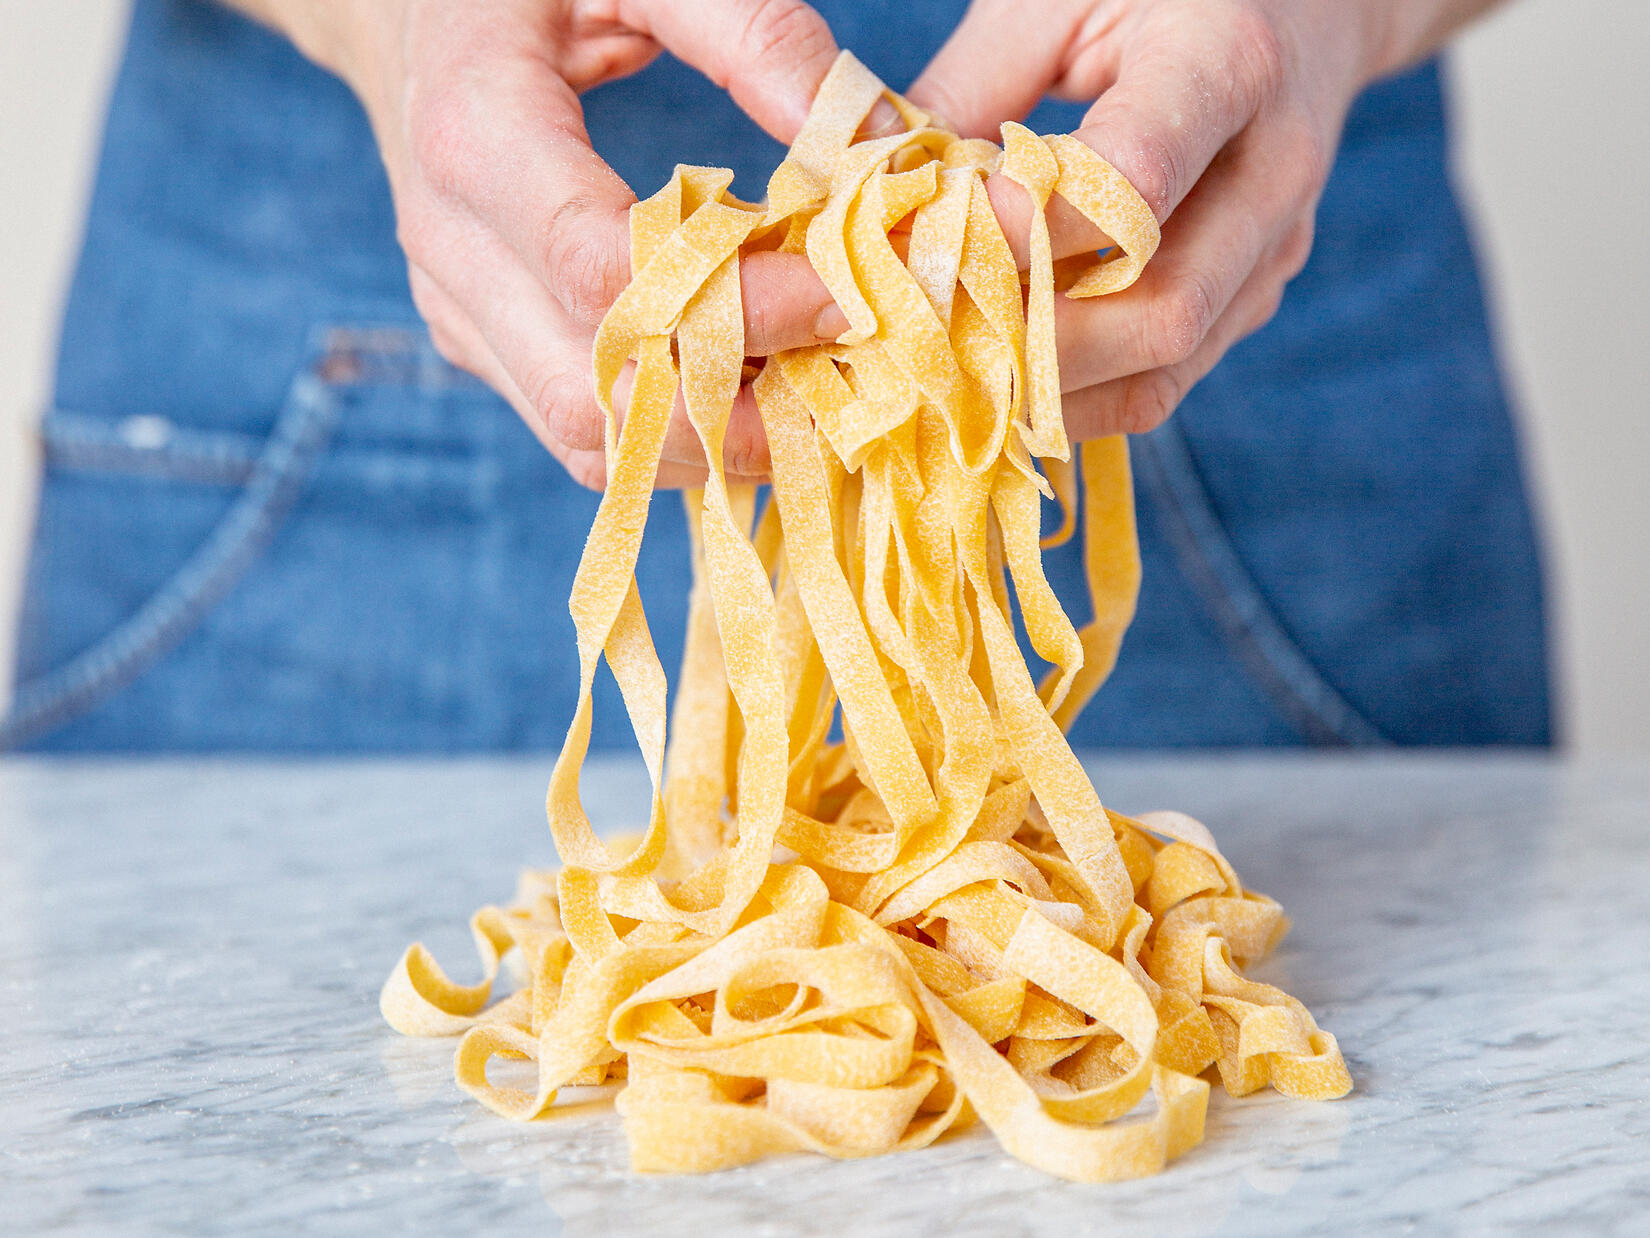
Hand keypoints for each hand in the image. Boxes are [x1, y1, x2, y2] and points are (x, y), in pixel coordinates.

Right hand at [231, 0, 850, 487]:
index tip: (839, 297)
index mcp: (475, 135)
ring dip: (707, 441)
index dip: (735, 304)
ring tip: (806, 397)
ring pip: (585, 437)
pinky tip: (747, 391)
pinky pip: (578, 427)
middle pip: (594, 391)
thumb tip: (871, 141)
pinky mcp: (476, 343)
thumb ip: (756, 36)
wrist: (407, 16)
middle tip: (841, 375)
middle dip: (730, 408)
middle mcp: (450, 245)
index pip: (607, 273)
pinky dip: (671, 432)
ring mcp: (456, 308)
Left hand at [908, 0, 1500, 438]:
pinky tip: (1000, 382)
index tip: (922, 256)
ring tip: (948, 382)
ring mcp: (1276, 247)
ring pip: (1163, 369)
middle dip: (1030, 349)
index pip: (1128, 185)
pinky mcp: (1255, 295)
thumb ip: (963, 92)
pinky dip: (1076, 397)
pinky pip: (1164, 381)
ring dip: (1047, 392)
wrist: (1303, 4)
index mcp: (1227, 63)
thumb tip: (859, 200)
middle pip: (1160, 311)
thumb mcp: (1050, 0)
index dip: (1019, 239)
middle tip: (920, 352)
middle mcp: (1273, 170)